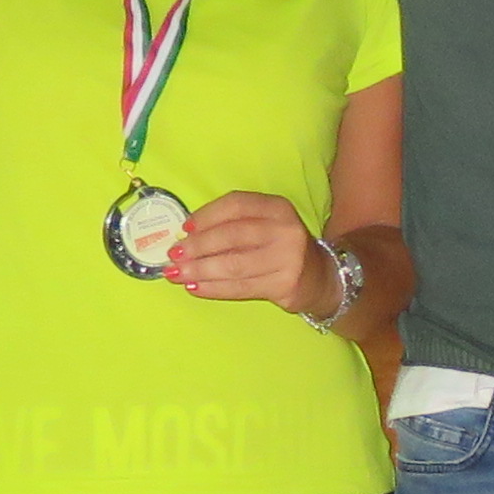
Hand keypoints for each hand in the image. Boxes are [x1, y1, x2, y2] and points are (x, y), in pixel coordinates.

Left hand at [163, 189, 331, 314]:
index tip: (184, 229)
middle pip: (232, 235)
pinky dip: (214, 288)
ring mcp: (287, 258)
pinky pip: (241, 287)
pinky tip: (196, 287)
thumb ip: (232, 224)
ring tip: (177, 274)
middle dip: (198, 246)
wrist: (318, 277)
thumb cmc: (279, 247)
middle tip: (174, 255)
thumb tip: (187, 237)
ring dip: (200, 270)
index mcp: (277, 207)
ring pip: (234, 264)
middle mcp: (285, 229)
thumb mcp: (264, 224)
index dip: (206, 216)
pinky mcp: (285, 284)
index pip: (236, 204)